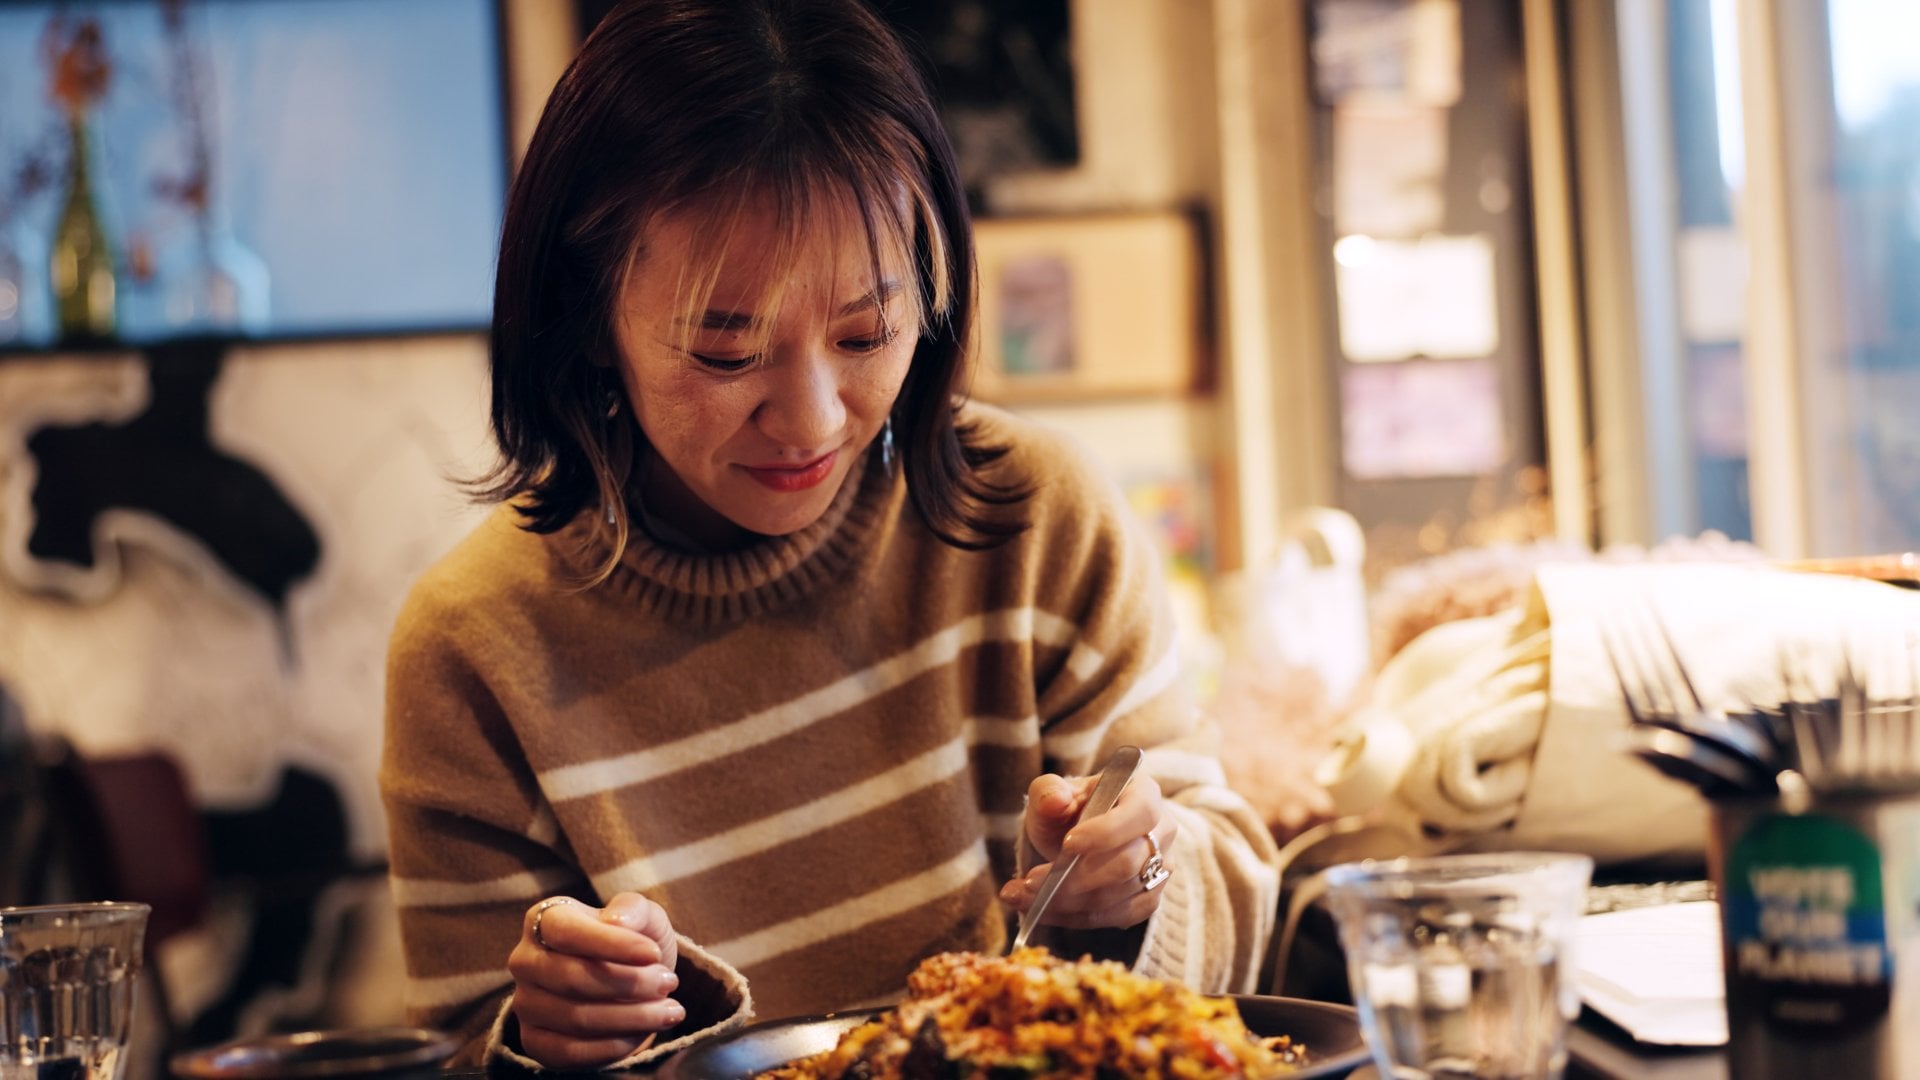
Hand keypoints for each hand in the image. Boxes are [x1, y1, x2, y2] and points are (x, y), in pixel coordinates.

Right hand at [506, 892, 683, 1068]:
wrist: (631, 981)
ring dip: (631, 1017)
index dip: (612, 944)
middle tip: (668, 983)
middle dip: (630, 983)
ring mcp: (525, 1003)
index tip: (654, 954)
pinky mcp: (535, 1041)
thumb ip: (633, 909)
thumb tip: (616, 921)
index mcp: (544, 920)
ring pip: (576, 1018)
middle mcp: (525, 961)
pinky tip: (644, 1033)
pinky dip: (614, 1045)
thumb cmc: (633, 941)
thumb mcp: (642, 916)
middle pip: (572, 978)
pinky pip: (571, 1052)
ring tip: (669, 1011)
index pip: (568, 932)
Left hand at [1000, 769, 1176, 930]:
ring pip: (1120, 895)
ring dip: (1069, 902)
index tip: (1067, 845)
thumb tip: (1056, 800)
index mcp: (1144, 794)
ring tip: (1025, 897)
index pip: (1140, 814)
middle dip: (1075, 878)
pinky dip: (1077, 917)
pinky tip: (1046, 910)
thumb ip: (1049, 793)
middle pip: (1128, 863)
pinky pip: (1118, 916)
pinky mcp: (1150, 898)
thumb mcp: (1052, 795)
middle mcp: (1162, 831)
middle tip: (1030, 882)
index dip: (1106, 832)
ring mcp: (1160, 868)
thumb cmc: (1068, 812)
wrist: (1075, 839)